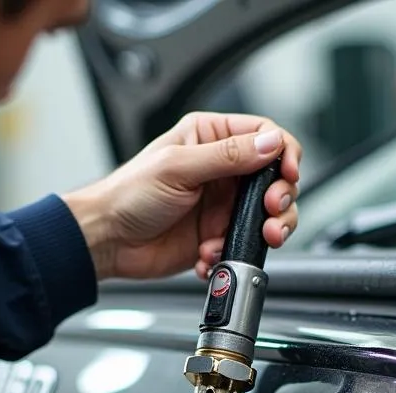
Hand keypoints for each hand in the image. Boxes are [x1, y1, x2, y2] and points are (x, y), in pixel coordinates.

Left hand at [63, 112, 301, 281]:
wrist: (108, 241)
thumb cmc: (128, 195)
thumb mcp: (178, 167)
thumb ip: (227, 156)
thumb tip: (269, 145)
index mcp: (210, 138)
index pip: (265, 136)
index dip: (283, 153)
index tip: (286, 174)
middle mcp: (220, 170)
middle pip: (274, 179)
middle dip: (280, 198)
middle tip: (272, 212)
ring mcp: (220, 206)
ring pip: (265, 216)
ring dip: (264, 230)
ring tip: (258, 238)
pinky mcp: (215, 236)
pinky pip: (240, 245)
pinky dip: (231, 253)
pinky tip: (209, 254)